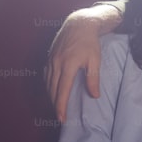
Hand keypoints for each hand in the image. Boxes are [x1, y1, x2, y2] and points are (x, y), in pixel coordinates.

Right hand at [45, 6, 119, 121]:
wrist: (79, 24)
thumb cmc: (89, 42)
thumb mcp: (95, 60)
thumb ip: (93, 78)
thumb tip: (94, 95)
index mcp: (68, 65)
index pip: (63, 91)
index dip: (61, 106)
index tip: (61, 118)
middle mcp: (57, 64)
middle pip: (53, 89)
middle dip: (55, 104)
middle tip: (59, 116)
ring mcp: (51, 60)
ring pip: (48, 83)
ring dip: (51, 96)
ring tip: (56, 105)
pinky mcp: (50, 57)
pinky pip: (46, 74)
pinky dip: (48, 85)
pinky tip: (52, 89)